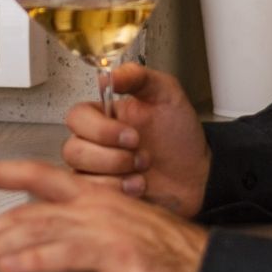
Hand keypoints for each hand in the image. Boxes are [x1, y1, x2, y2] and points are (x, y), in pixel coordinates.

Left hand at [0, 160, 209, 271]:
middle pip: (24, 210)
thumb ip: (73, 229)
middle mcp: (90, 204)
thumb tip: (31, 243)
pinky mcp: (113, 251)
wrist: (202, 260)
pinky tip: (11, 269)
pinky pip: (65, 253)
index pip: (32, 173)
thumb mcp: (111, 227)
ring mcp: (101, 226)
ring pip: (36, 229)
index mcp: (88, 193)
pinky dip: (34, 260)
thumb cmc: (160, 248)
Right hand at [60, 62, 210, 215]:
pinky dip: (117, 193)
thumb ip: (138, 77)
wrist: (199, 175)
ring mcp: (97, 172)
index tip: (131, 135)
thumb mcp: (166, 94)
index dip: (100, 129)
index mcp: (103, 116)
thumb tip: (109, 75)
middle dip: (112, 157)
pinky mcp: (103, 195)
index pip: (76, 117)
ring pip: (80, 175)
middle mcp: (94, 144)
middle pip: (73, 150)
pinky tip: (139, 187)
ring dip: (116, 175)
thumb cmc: (180, 136)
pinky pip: (92, 196)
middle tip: (142, 157)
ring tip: (142, 173)